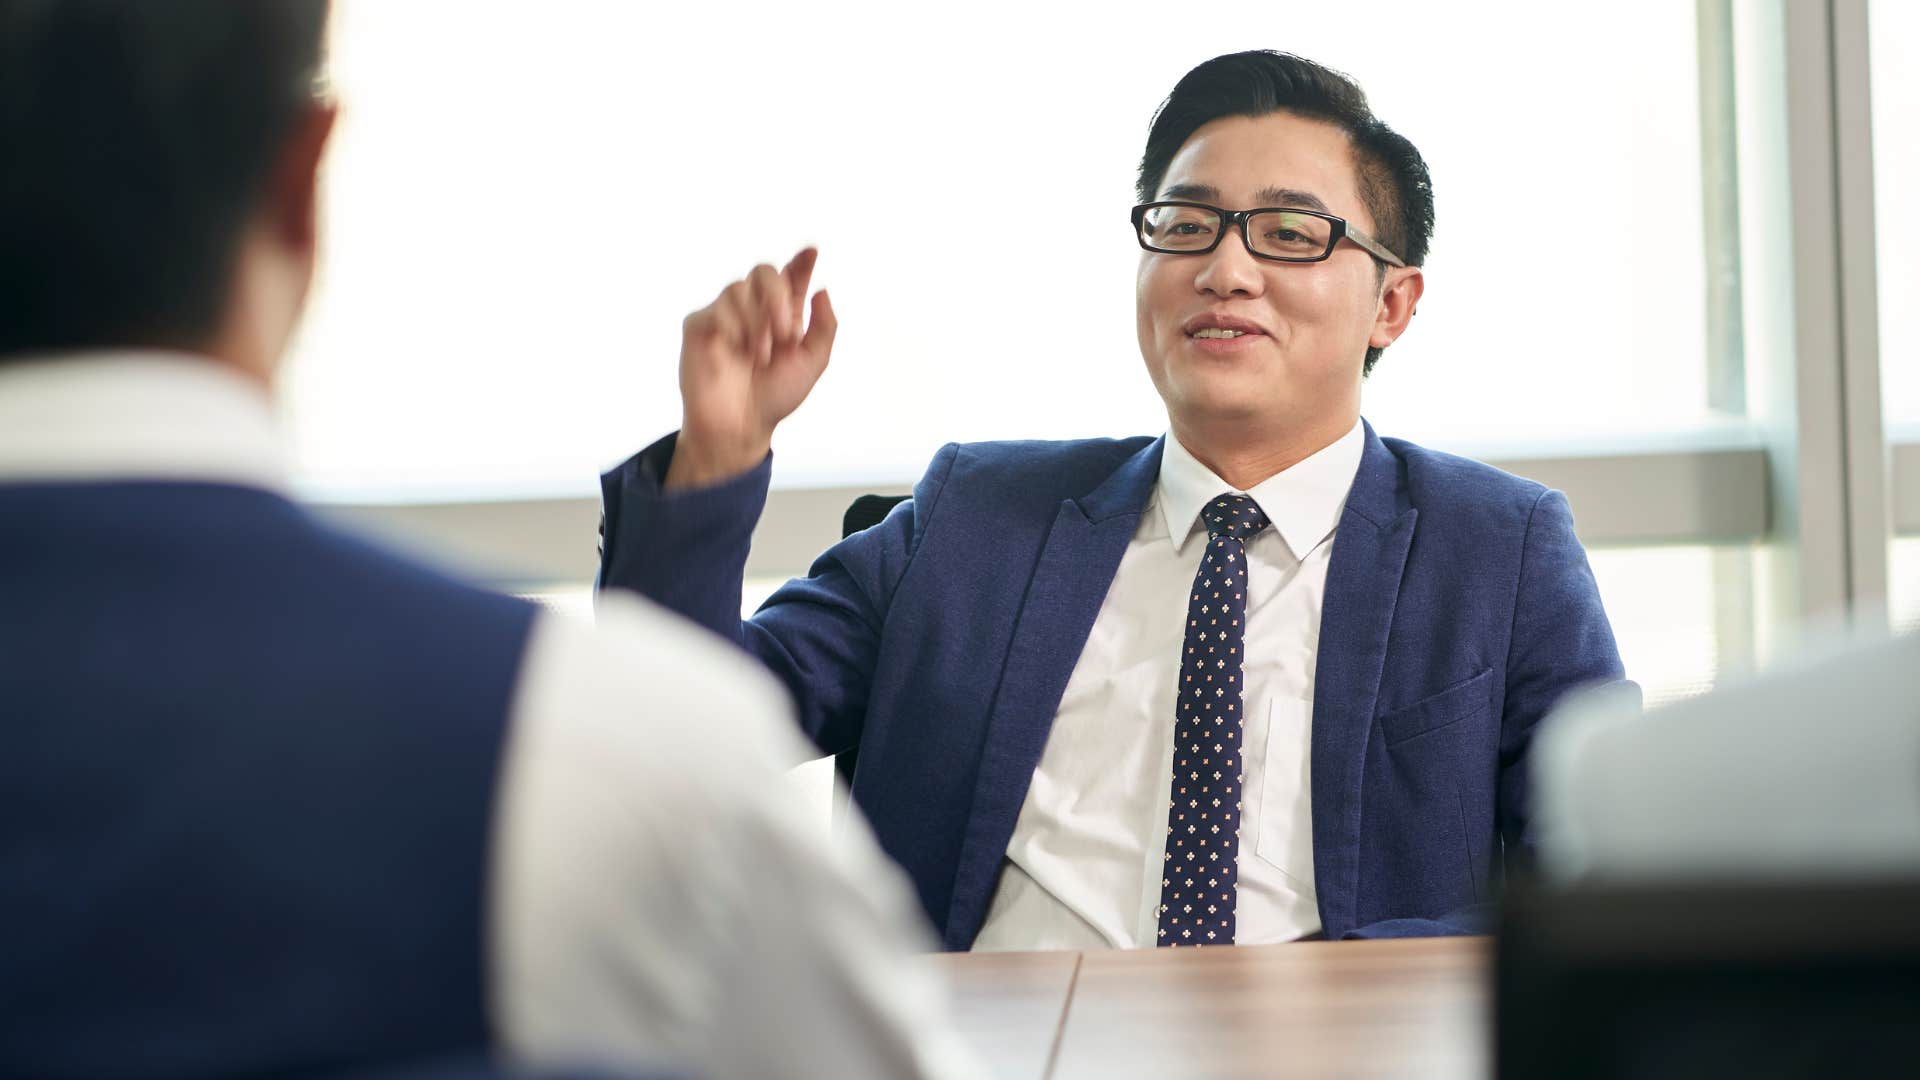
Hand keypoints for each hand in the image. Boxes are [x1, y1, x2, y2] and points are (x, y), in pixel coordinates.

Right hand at [667, 247, 836, 490]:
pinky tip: (737, 351)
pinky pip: (716, 308)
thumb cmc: (775, 397)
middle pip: (764, 272)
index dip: (801, 261)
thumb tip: (822, 290)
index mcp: (783, 315)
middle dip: (777, 295)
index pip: (792, 277)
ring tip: (760, 356)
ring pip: (738, 288)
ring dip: (756, 323)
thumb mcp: (813, 364)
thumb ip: (824, 327)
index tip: (812, 251)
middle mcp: (754, 310)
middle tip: (787, 332)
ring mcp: (726, 316)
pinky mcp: (700, 326)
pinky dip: (733, 328)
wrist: (741, 424)